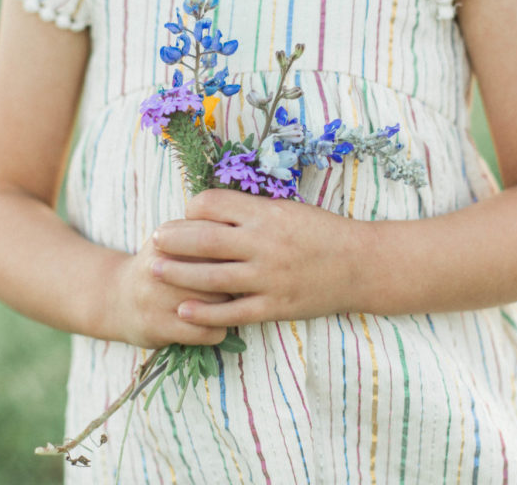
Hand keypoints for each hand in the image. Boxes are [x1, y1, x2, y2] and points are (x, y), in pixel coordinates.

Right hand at [109, 234, 232, 348]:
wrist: (116, 299)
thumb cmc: (160, 266)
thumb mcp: (172, 239)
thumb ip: (203, 230)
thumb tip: (246, 231)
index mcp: (167, 238)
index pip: (215, 240)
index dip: (236, 251)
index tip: (243, 259)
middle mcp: (160, 266)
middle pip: (221, 272)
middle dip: (236, 280)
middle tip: (241, 285)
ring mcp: (156, 298)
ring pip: (217, 303)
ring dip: (229, 308)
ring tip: (228, 307)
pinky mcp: (158, 327)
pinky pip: (205, 331)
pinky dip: (216, 331)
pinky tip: (213, 326)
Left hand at [150, 188, 363, 327]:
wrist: (362, 265)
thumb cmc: (323, 232)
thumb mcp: (288, 209)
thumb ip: (252, 210)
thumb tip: (211, 207)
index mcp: (266, 214)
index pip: (213, 205)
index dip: (192, 208)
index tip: (185, 215)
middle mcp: (263, 244)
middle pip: (203, 239)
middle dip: (173, 238)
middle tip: (154, 238)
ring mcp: (268, 277)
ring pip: (210, 277)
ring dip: (177, 274)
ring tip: (155, 270)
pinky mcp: (274, 306)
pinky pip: (232, 311)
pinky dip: (204, 312)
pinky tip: (183, 310)